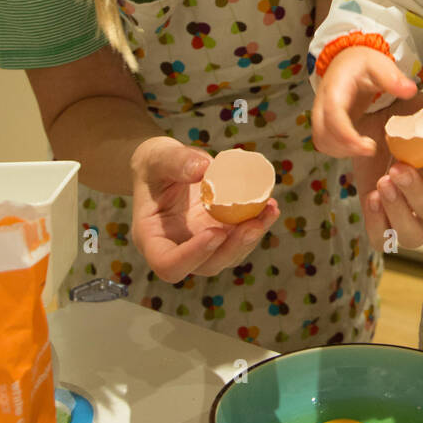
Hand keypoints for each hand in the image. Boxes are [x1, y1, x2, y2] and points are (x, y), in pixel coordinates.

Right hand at [129, 137, 278, 282]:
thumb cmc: (156, 164)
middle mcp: (178, 248)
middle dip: (233, 248)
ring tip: (269, 209)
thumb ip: (176, 161)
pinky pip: (240, 238)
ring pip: (229, 255)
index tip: (215, 232)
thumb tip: (205, 168)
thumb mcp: (159, 156)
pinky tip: (270, 205)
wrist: (168, 165)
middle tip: (253, 225)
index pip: (168, 264)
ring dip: (252, 237)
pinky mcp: (221, 235)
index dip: (192, 256)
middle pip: (207, 265)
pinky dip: (258, 224)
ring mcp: (201, 245)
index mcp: (152, 238)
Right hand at [310, 45, 418, 156]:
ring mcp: (321, 114)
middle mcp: (322, 103)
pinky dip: (339, 150)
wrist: (348, 61)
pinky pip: (324, 142)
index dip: (347, 135)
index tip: (369, 146)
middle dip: (346, 147)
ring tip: (365, 148)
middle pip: (323, 133)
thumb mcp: (379, 64)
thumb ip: (393, 78)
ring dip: (342, 151)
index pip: (333, 115)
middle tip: (371, 148)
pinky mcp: (324, 122)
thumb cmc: (361, 63)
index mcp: (335, 88)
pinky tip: (357, 147)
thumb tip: (410, 90)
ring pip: (322, 141)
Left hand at [351, 93, 422, 252]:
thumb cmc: (403, 119)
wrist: (371, 125)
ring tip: (382, 183)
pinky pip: (383, 238)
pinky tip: (370, 198)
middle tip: (396, 168)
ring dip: (398, 212)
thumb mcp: (418, 108)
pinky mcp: (382, 219)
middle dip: (415, 191)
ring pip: (413, 235)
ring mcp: (409, 213)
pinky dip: (376, 224)